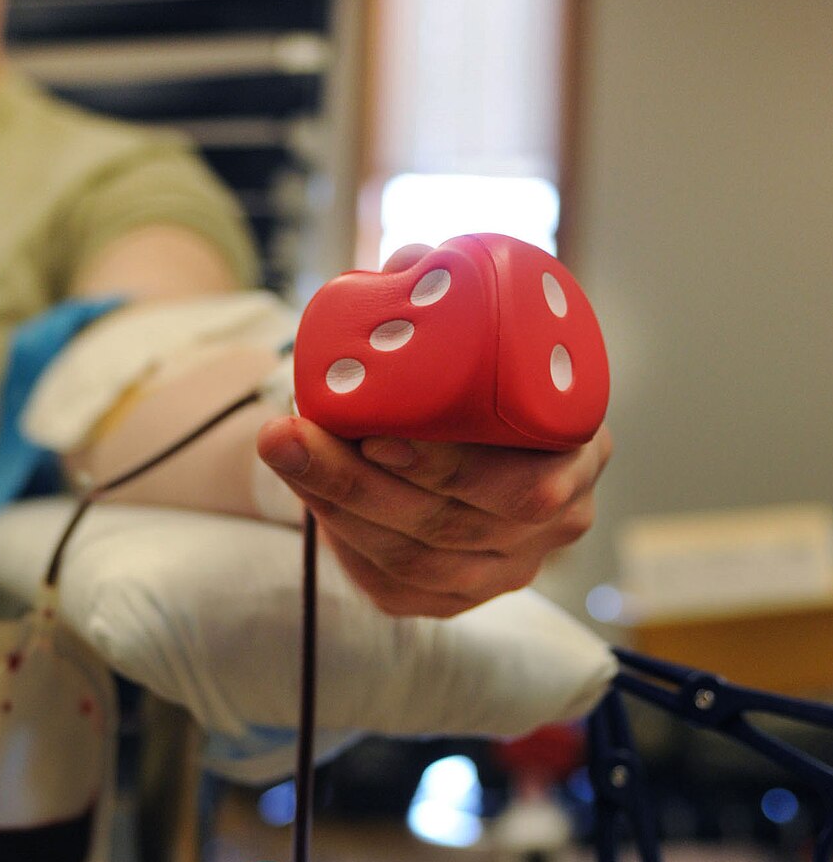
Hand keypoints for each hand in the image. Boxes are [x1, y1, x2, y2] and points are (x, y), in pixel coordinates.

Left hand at [256, 244, 610, 616]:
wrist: (473, 430)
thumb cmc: (483, 369)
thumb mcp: (482, 328)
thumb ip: (450, 291)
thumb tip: (412, 263)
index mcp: (580, 452)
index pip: (529, 485)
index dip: (453, 468)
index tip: (377, 434)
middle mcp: (556, 522)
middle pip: (454, 526)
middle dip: (360, 483)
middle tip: (292, 435)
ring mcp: (506, 568)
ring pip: (413, 559)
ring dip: (333, 503)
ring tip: (281, 448)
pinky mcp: (453, 598)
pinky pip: (391, 584)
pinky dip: (340, 535)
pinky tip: (304, 488)